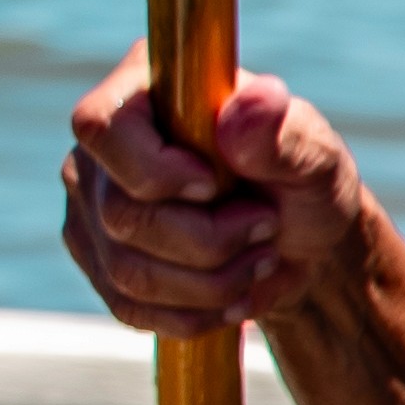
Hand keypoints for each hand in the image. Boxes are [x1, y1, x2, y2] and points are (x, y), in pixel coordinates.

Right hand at [59, 36, 381, 335]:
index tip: (217, 187)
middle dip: (209, 240)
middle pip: (122, 214)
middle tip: (266, 226)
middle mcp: (100, 149)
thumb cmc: (304, 181)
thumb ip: (283, 131)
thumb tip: (251, 105)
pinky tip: (230, 292)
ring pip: (128, 270)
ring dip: (211, 281)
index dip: (153, 169)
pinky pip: (128, 306)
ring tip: (259, 258)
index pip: (101, 127)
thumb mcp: (313, 155)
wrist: (298, 242)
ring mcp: (91, 207)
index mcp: (143, 91)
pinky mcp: (97, 261)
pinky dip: (193, 312)